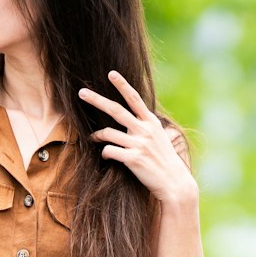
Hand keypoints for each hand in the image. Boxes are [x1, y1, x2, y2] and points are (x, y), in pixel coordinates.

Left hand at [79, 71, 197, 204]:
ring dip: (97, 135)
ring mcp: (139, 144)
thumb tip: (133, 119)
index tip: (111, 73)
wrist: (174, 183)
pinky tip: (106, 156)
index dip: (122, 85)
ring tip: (92, 137)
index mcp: (151, 123)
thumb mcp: (159, 138)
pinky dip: (104, 152)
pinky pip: (109, 151)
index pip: (134, 99)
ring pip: (108, 133)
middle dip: (97, 100)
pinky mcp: (133, 159)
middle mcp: (145, 130)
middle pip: (116, 110)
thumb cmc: (164, 161)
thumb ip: (145, 127)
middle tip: (81, 93)